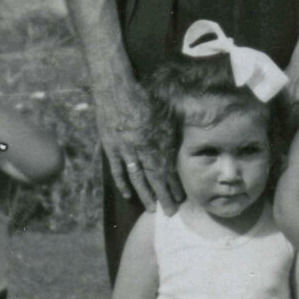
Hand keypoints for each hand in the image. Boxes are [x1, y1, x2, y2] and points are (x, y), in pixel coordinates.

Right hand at [94, 77, 176, 210]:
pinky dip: (123, 183)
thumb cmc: (144, 95)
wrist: (114, 85)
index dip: (174, 185)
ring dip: (145, 194)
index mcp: (155, 139)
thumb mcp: (166, 110)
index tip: (181, 198)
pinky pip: (117, 169)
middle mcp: (140, 148)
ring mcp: (123, 149)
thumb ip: (175, 130)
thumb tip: (189, 143)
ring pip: (136, 177)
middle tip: (170, 213)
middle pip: (153, 178)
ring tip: (153, 208)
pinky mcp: (110, 146)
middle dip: (163, 196)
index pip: (167, 169)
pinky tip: (129, 195)